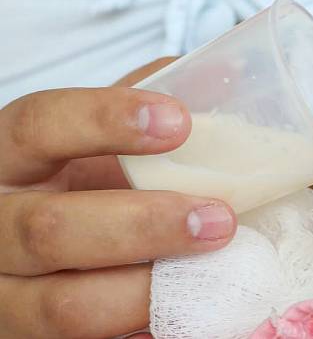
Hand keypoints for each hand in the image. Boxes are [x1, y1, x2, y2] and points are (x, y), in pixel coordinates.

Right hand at [0, 59, 236, 338]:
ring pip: (64, 305)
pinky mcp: (28, 337)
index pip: (37, 125)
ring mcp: (5, 292)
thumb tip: (221, 70)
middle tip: (218, 218)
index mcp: (10, 158)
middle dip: (142, 226)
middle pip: (50, 229)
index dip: (103, 120)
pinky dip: (142, 328)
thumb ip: (142, 103)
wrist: (40, 250)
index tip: (179, 121)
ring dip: (147, 289)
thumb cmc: (81, 182)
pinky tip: (190, 307)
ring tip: (212, 268)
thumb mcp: (95, 140)